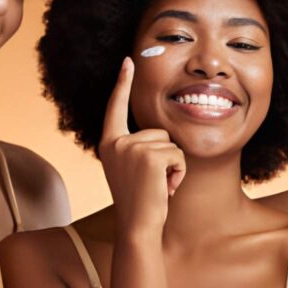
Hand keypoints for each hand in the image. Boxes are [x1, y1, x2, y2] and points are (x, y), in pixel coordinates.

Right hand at [99, 57, 185, 232]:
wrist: (137, 227)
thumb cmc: (140, 202)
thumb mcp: (131, 170)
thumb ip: (136, 149)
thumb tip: (158, 136)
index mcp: (109, 143)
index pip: (116, 107)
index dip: (122, 83)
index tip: (128, 60)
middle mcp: (116, 142)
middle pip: (159, 131)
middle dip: (165, 156)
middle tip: (152, 182)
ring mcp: (131, 148)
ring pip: (170, 144)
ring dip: (172, 167)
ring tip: (158, 186)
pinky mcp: (149, 156)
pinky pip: (177, 155)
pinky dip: (178, 173)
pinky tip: (164, 189)